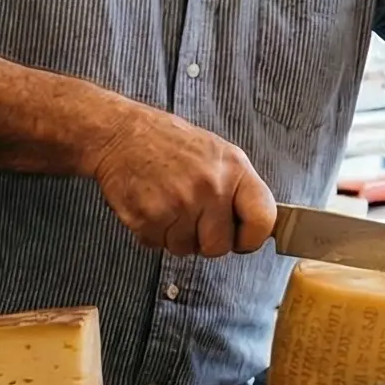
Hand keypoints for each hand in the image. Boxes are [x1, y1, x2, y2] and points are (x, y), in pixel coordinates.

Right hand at [79, 104, 277, 256]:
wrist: (122, 134)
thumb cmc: (170, 143)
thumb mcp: (218, 153)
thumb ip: (240, 189)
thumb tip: (259, 226)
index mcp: (234, 169)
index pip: (263, 221)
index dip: (251, 238)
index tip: (241, 239)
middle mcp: (210, 187)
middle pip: (220, 247)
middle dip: (206, 240)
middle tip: (193, 218)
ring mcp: (179, 204)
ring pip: (186, 249)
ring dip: (176, 235)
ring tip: (169, 204)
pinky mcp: (149, 218)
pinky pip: (159, 245)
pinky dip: (154, 233)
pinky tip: (152, 206)